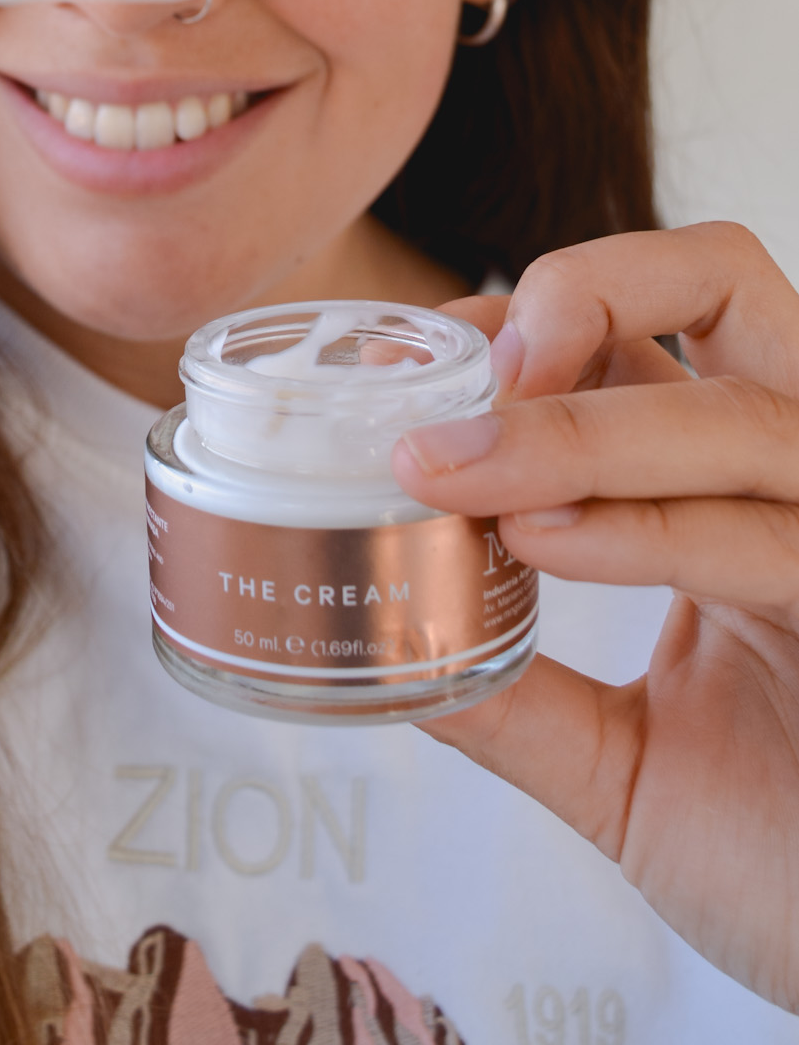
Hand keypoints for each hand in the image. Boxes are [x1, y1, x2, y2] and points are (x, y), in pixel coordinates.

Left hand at [392, 224, 798, 1013]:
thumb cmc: (778, 858)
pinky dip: (645, 526)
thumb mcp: (619, 765)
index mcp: (738, 483)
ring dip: (578, 428)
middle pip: (726, 277)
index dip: (534, 310)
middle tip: (464, 370)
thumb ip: (514, 693)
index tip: (417, 363)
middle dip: (582, 290)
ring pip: (741, 414)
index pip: (651, 321)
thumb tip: (376, 639)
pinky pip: (768, 537)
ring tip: (449, 467)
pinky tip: (541, 539)